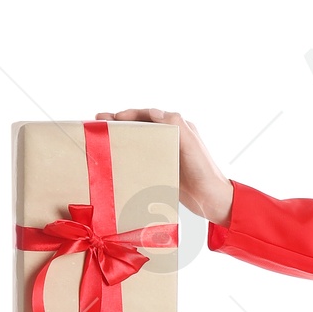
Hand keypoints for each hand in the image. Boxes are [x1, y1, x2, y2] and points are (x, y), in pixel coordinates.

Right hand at [92, 107, 233, 225]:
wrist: (212, 199)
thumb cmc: (204, 170)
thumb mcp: (190, 143)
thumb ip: (176, 124)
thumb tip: (155, 112)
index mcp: (179, 127)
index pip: (149, 115)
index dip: (130, 114)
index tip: (113, 117)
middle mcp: (172, 138)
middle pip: (141, 126)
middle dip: (120, 123)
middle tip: (100, 122)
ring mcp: (167, 154)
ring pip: (140, 141)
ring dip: (122, 138)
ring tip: (104, 138)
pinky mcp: (164, 169)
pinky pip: (143, 158)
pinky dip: (129, 156)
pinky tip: (117, 160)